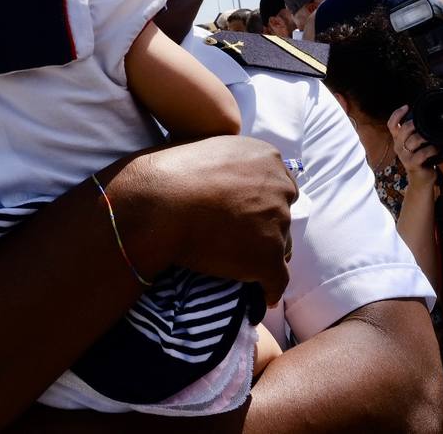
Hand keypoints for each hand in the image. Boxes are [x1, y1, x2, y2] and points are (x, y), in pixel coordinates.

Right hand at [110, 136, 296, 304]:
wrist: (158, 204)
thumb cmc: (170, 174)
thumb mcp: (209, 147)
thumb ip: (231, 160)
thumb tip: (227, 173)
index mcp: (267, 158)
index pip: (280, 187)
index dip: (264, 204)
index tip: (249, 217)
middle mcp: (279, 187)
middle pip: (283, 216)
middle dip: (267, 228)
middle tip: (242, 240)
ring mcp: (277, 223)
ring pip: (282, 247)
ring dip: (266, 256)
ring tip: (243, 266)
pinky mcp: (268, 256)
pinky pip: (278, 280)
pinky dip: (270, 288)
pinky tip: (261, 294)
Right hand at [388, 106, 438, 185]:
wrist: (421, 179)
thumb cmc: (420, 158)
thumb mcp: (415, 144)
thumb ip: (416, 132)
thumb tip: (427, 117)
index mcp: (398, 139)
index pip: (392, 124)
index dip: (397, 114)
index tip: (407, 106)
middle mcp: (398, 146)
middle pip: (403, 130)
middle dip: (414, 124)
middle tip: (426, 123)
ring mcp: (404, 156)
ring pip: (413, 141)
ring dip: (425, 137)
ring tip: (434, 137)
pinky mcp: (412, 164)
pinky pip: (422, 153)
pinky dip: (431, 149)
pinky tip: (436, 149)